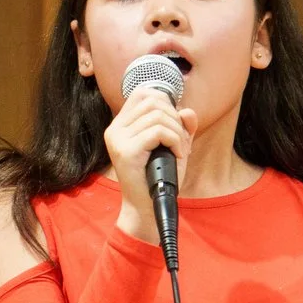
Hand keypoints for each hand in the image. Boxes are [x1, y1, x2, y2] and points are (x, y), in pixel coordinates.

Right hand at [102, 80, 196, 244]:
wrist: (146, 208)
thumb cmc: (158, 179)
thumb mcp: (174, 147)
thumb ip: (181, 127)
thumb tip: (187, 111)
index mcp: (121, 125)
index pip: (143, 93)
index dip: (165, 102)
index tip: (174, 124)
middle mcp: (115, 129)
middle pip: (153, 100)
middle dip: (175, 118)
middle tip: (180, 141)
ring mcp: (118, 139)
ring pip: (158, 115)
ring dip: (178, 132)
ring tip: (180, 150)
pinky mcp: (126, 151)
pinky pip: (159, 132)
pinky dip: (175, 141)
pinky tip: (178, 156)